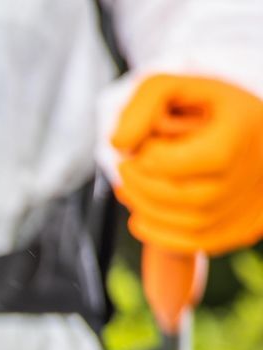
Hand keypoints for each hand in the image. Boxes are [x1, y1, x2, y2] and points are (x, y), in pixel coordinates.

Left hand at [113, 74, 262, 256]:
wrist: (254, 133)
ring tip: (131, 187)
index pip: (169, 162)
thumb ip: (144, 102)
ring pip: (183, 224)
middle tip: (126, 168)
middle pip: (176, 196)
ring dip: (144, 208)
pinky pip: (195, 244)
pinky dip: (158, 234)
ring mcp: (246, 206)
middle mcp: (245, 175)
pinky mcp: (241, 229)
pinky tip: (141, 215)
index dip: (146, 156)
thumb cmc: (210, 108)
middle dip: (138, 183)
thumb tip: (118, 142)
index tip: (145, 144)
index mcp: (233, 137)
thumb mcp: (179, 86)